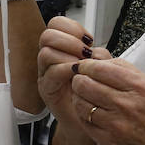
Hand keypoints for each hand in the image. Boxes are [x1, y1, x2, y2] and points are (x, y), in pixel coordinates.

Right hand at [38, 18, 111, 133]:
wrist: (89, 119)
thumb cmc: (93, 93)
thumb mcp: (99, 68)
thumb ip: (98, 56)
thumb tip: (96, 49)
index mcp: (61, 49)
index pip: (56, 25)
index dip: (72, 27)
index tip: (88, 40)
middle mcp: (50, 59)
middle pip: (47, 35)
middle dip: (69, 40)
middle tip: (83, 52)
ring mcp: (46, 74)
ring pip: (46, 52)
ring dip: (67, 55)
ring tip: (81, 65)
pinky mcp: (46, 89)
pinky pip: (51, 73)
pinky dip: (66, 70)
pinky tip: (77, 74)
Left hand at [70, 57, 144, 144]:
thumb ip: (129, 72)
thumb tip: (104, 61)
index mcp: (141, 87)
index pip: (101, 69)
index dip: (87, 65)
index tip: (85, 66)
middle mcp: (127, 104)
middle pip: (85, 84)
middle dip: (79, 79)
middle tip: (80, 80)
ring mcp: (116, 124)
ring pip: (80, 103)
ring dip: (78, 97)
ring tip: (83, 96)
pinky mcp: (108, 141)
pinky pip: (84, 122)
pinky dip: (83, 114)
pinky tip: (88, 111)